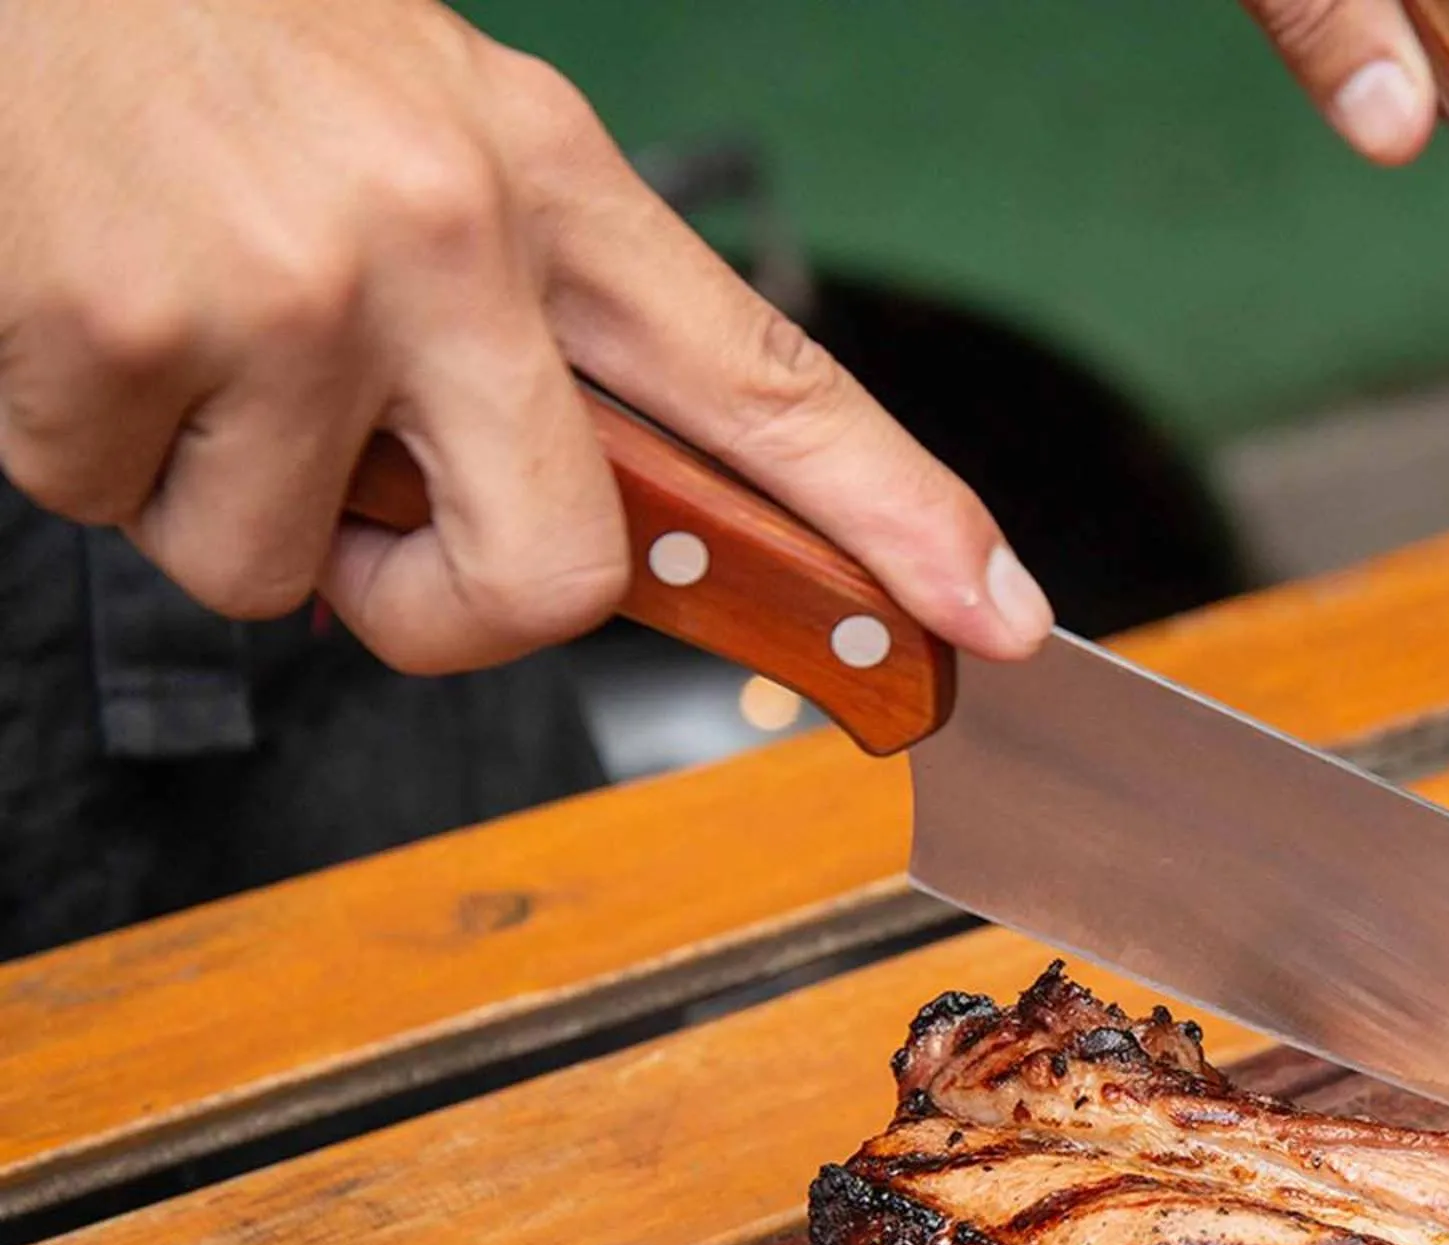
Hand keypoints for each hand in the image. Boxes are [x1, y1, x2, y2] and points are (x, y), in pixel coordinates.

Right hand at [0, 0, 1051, 673]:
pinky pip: (120, 513)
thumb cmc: (217, 36)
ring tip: (177, 323)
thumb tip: (553, 527)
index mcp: (550, 182)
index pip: (769, 381)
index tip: (993, 613)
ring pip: (284, 573)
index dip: (898, 515)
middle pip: (557, 581)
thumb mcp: (429, 131)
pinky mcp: (122, 334)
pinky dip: (90, 451)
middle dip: (448, 618)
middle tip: (374, 547)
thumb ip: (525, 318)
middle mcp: (452, 237)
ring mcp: (294, 290)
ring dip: (219, 497)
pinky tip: (83, 303)